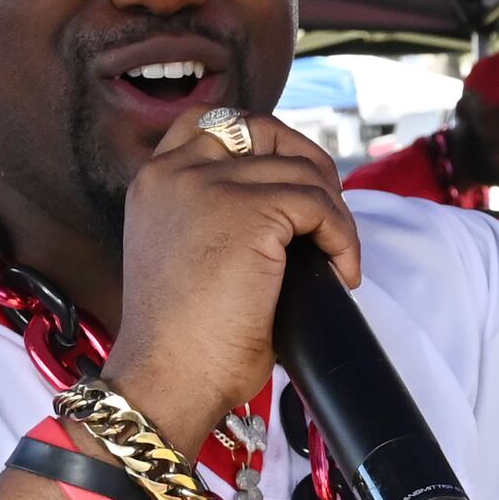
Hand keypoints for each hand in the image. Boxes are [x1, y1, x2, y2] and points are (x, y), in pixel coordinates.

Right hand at [102, 111, 359, 452]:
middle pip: (266, 132)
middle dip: (309, 167)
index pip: (214, 121)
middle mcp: (177, 171)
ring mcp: (211, 185)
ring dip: (333, 215)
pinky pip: (322, 207)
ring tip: (335, 259)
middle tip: (327, 219)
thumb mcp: (188, 252)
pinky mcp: (250, 211)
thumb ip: (218, 213)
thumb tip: (290, 201)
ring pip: (303, 172)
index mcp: (155, 180)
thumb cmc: (183, 340)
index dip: (266, 142)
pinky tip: (341, 273)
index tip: (293, 183)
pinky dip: (343, 239)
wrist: (168, 378)